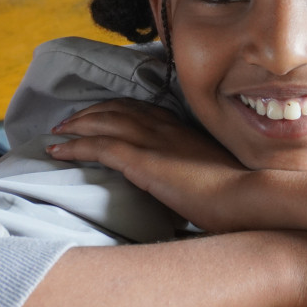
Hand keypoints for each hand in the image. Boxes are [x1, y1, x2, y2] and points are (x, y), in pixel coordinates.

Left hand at [47, 98, 251, 230]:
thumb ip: (197, 175)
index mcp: (183, 129)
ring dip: (75, 126)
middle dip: (89, 112)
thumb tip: (189, 189)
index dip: (115, 109)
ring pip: (103, 122)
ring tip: (56, 135)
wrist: (251, 197)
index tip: (99, 115)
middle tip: (68, 122)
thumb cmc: (241, 197)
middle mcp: (166, 128)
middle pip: (117, 108)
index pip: (142, 109)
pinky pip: (98, 147)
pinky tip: (57, 152)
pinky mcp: (143, 161)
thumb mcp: (217, 177)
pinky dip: (74, 146)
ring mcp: (154, 141)